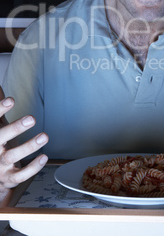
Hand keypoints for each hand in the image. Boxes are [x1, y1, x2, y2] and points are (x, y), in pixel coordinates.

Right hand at [0, 86, 48, 201]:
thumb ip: (0, 110)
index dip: (0, 109)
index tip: (11, 100)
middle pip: (0, 138)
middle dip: (15, 128)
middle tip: (31, 118)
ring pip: (12, 157)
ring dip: (28, 146)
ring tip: (44, 136)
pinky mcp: (8, 178)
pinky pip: (20, 175)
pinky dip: (32, 167)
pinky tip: (44, 157)